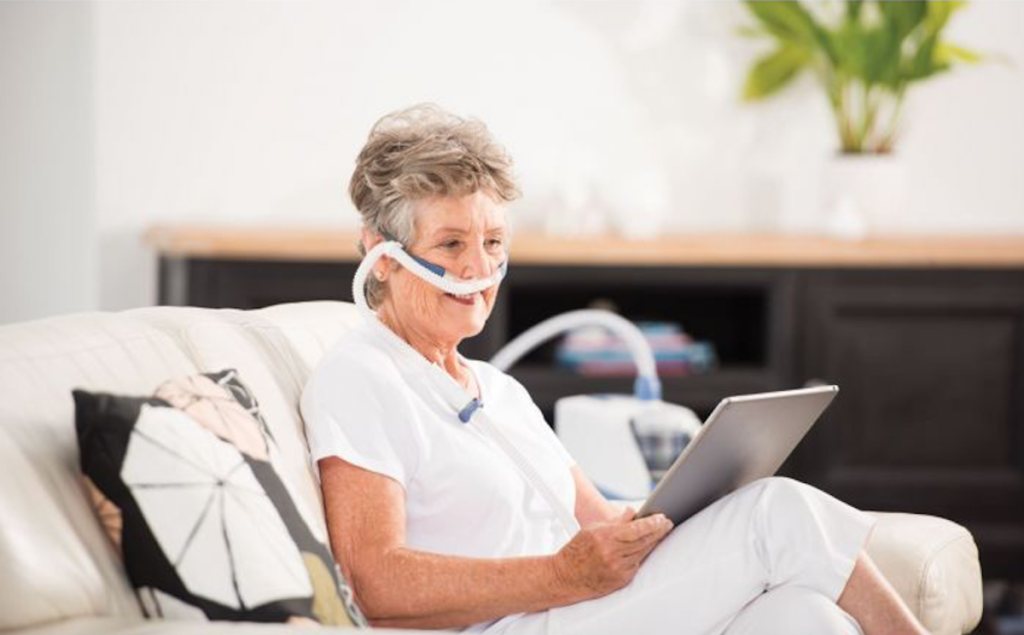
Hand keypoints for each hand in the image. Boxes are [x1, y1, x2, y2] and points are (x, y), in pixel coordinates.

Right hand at [551, 508, 672, 600]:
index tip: (662, 518)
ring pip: (643, 552)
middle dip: (658, 531)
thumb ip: (615, 521)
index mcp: (606, 538)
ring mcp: (618, 568)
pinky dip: (642, 554)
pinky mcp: (621, 579)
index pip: (636, 529)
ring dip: (654, 542)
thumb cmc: (576, 551)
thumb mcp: (592, 530)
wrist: (566, 577)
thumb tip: (632, 512)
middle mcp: (613, 554)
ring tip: (661, 533)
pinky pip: (637, 564)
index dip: (652, 523)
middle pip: (644, 541)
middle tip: (667, 523)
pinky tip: (647, 547)